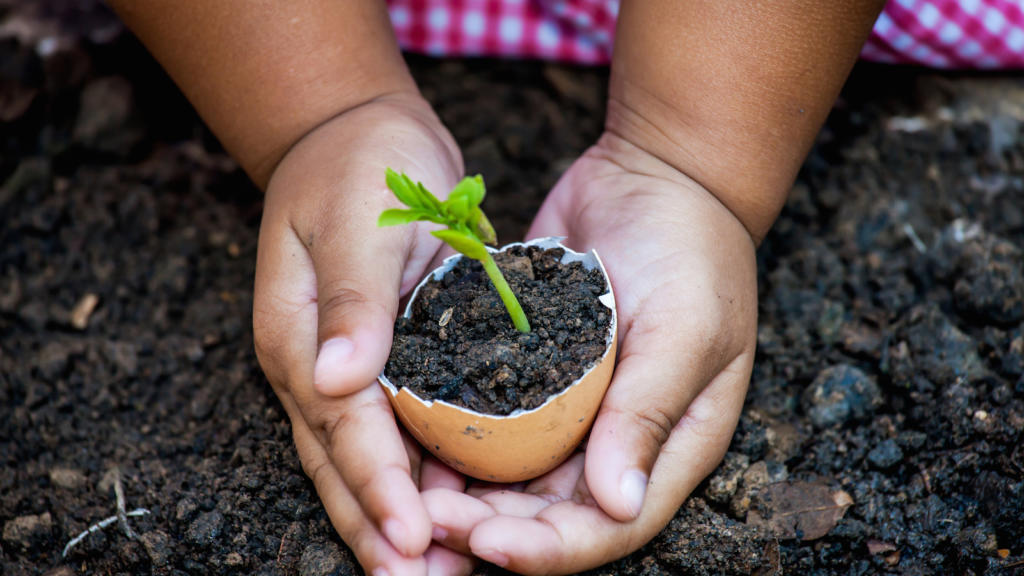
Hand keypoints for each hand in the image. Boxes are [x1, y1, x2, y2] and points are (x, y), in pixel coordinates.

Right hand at [253, 93, 474, 575]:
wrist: (354, 138)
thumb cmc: (360, 165)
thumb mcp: (360, 218)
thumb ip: (353, 300)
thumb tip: (336, 379)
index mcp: (300, 336)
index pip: (343, 423)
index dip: (378, 482)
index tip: (412, 536)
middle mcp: (313, 366)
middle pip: (341, 464)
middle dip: (378, 530)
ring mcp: (340, 370)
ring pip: (360, 463)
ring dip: (388, 522)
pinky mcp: (375, 364)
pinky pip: (390, 435)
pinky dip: (410, 481)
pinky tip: (442, 518)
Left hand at [423, 132, 758, 573]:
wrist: (657, 173)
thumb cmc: (692, 250)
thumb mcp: (685, 330)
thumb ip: (649, 414)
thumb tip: (617, 503)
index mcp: (667, 447)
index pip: (610, 526)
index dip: (548, 549)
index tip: (484, 544)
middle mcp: (614, 439)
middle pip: (550, 512)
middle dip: (489, 527)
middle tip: (425, 518)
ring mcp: (570, 406)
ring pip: (512, 473)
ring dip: (463, 491)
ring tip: (408, 492)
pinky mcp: (529, 367)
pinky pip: (488, 414)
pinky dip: (452, 432)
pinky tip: (408, 436)